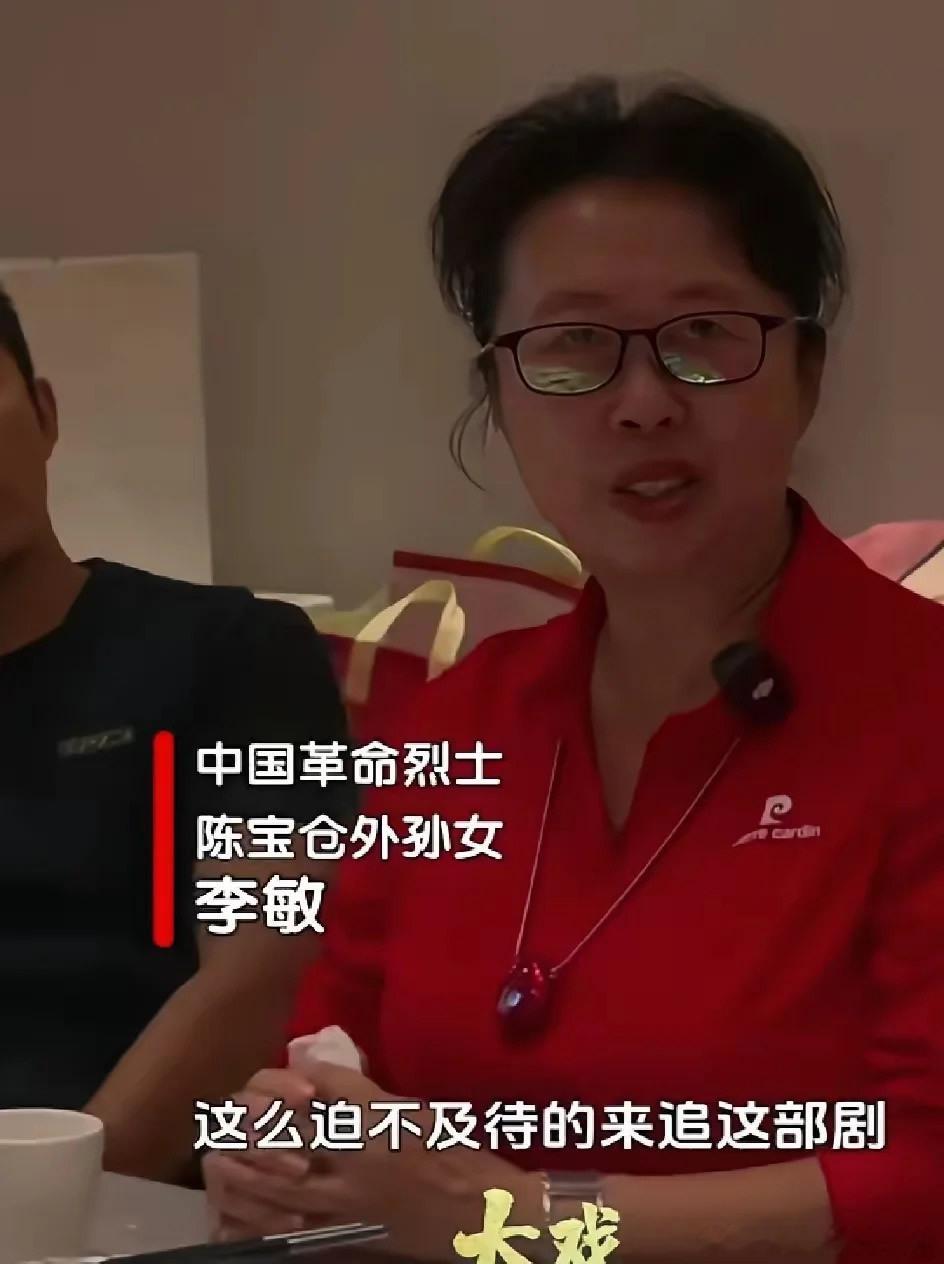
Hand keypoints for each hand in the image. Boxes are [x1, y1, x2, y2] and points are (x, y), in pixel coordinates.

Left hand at [206, 1062, 541, 1259]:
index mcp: (383, 1121)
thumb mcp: (413, 1110)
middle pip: (293, 1136)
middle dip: (255, 1124)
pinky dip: (262, 1221)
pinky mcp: (349, 1234)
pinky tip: (239, 1213)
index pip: (327, 1087)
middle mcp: (362, 1159)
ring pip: (283, 1187)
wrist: (482, 1214)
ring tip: (219, 1161)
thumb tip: (315, 1071)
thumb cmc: (454, 1154)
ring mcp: (352, 1202)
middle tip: (227, 1114)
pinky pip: (294, 1230)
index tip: (280, 1076)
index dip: (295, 1078)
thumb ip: (362, 1093)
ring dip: (246, 1173)